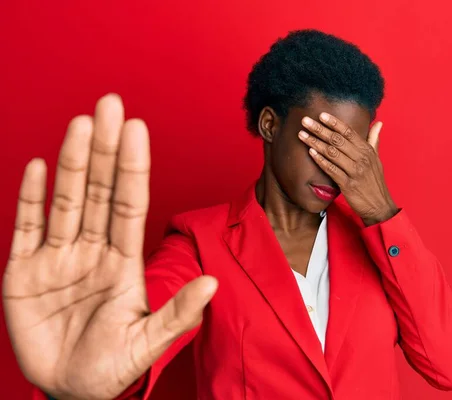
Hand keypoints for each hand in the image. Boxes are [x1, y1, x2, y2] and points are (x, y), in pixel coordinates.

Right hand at [2, 94, 217, 399]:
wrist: (71, 390)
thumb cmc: (113, 367)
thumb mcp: (148, 342)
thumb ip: (178, 314)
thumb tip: (213, 284)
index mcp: (123, 262)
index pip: (130, 204)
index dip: (134, 167)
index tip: (138, 130)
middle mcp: (92, 251)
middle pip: (100, 190)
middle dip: (106, 149)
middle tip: (110, 105)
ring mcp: (57, 258)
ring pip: (67, 200)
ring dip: (73, 162)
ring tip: (81, 124)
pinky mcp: (23, 273)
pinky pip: (27, 227)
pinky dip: (31, 198)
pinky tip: (40, 166)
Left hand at [298, 112, 397, 225]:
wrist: (379, 205)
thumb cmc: (375, 181)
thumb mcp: (377, 159)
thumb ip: (374, 140)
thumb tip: (378, 123)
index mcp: (367, 150)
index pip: (349, 132)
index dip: (334, 122)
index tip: (321, 115)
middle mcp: (361, 158)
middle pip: (337, 140)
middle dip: (320, 129)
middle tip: (305, 121)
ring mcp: (355, 171)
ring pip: (332, 153)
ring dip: (315, 142)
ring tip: (302, 135)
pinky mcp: (348, 184)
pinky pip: (332, 170)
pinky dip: (321, 160)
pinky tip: (311, 153)